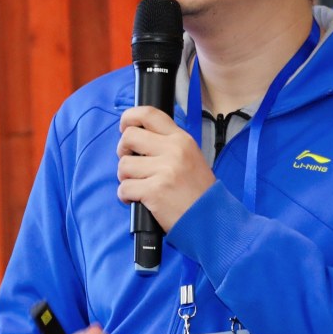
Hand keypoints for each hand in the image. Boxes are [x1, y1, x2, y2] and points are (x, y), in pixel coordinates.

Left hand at [116, 105, 214, 232]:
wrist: (209, 219)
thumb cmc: (198, 192)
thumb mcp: (191, 157)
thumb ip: (168, 145)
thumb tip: (137, 138)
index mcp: (181, 139)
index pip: (149, 114)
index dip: (130, 117)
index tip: (124, 126)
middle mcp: (173, 150)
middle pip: (129, 136)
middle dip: (123, 151)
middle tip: (131, 164)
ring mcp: (164, 170)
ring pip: (124, 165)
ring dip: (126, 178)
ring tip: (139, 186)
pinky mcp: (155, 191)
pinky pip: (124, 188)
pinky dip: (126, 196)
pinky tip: (138, 200)